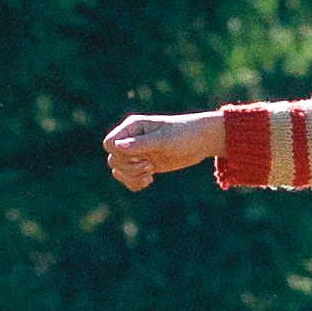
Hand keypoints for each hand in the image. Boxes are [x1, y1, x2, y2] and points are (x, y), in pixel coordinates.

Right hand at [102, 111, 224, 188]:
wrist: (201, 141)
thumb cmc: (184, 134)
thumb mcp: (164, 139)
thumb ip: (141, 144)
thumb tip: (117, 147)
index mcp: (132, 127)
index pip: (109, 143)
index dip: (120, 154)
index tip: (140, 156)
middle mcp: (131, 139)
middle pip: (113, 160)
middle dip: (129, 168)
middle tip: (149, 165)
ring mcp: (137, 153)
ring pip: (118, 170)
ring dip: (132, 177)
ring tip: (150, 174)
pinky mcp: (144, 165)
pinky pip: (128, 178)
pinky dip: (134, 183)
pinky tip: (149, 181)